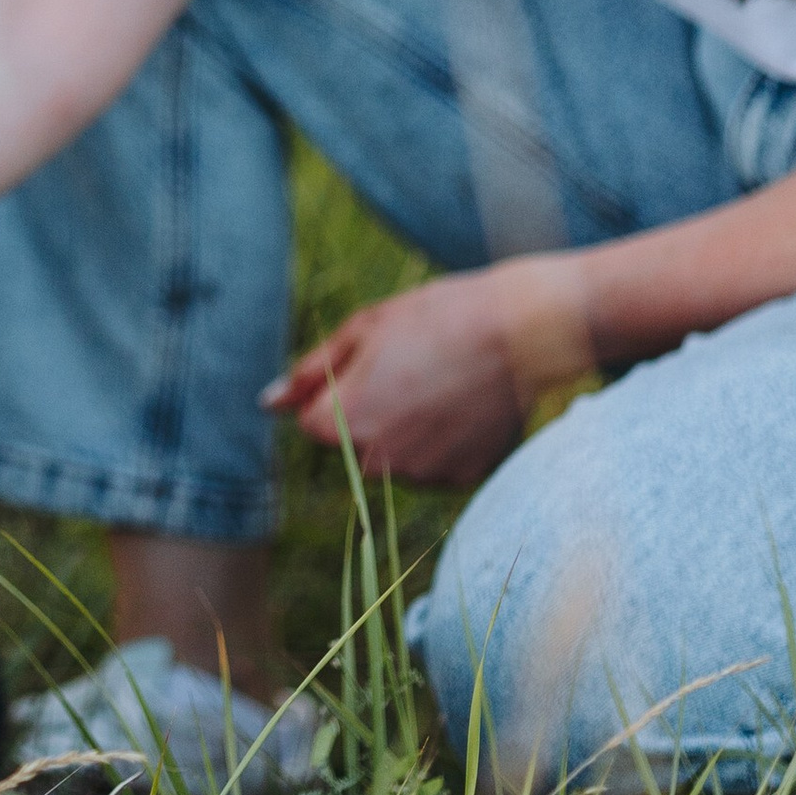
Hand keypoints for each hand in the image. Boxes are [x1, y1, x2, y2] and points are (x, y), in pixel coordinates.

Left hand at [265, 255, 595, 490]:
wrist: (527, 330)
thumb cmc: (439, 315)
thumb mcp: (366, 329)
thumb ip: (312, 371)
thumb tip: (269, 403)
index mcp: (346, 420)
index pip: (312, 422)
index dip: (339, 388)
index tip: (376, 359)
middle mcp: (381, 459)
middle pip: (352, 445)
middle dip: (368, 413)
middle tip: (414, 367)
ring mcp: (425, 474)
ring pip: (394, 457)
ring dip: (405, 429)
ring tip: (444, 381)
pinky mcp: (463, 478)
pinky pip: (434, 465)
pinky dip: (441, 440)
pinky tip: (465, 404)